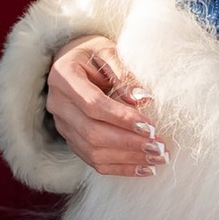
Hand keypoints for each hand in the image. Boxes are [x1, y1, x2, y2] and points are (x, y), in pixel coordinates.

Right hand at [46, 36, 166, 176]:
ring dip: (128, 158)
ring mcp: (62, 124)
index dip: (122, 118)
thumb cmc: (95, 54)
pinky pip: (93, 160)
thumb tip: (143, 100)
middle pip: (92, 132)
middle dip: (129, 143)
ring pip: (93, 151)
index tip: (150, 127)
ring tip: (158, 159)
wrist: (74, 61)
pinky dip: (121, 167)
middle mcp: (58, 103)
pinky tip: (145, 168)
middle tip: (160, 148)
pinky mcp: (70, 139)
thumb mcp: (109, 51)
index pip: (93, 104)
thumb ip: (124, 73)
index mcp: (64, 76)